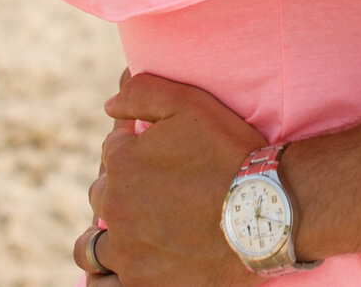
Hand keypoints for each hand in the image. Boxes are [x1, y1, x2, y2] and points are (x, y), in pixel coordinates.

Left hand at [80, 70, 263, 283]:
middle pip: (103, 195)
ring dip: (102, 237)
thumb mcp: (191, 104)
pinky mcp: (142, 285)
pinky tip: (119, 269)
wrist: (269, 212)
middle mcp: (116, 207)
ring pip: (91, 246)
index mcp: (122, 162)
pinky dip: (106, 279)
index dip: (135, 148)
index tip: (161, 157)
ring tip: (127, 234)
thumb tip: (108, 105)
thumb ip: (142, 92)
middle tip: (156, 193)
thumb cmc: (232, 155)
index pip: (112, 151)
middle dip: (122, 189)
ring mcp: (127, 251)